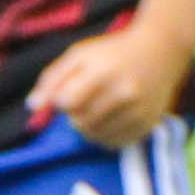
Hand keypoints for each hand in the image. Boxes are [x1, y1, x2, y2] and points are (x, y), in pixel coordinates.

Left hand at [31, 18, 193, 147]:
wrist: (162, 50)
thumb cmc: (113, 52)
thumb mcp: (80, 55)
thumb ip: (52, 79)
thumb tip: (32, 107)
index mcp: (104, 71)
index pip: (66, 103)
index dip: (63, 100)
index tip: (72, 91)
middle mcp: (124, 93)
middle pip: (79, 122)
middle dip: (76, 113)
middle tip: (88, 98)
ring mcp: (139, 111)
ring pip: (95, 136)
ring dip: (90, 126)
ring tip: (100, 107)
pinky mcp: (148, 125)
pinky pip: (113, 144)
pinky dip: (107, 134)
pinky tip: (114, 117)